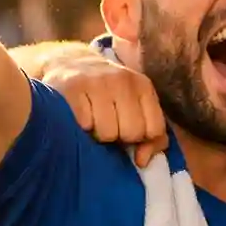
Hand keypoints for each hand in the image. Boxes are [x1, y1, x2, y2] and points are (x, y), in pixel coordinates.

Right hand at [44, 53, 168, 165]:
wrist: (71, 64)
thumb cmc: (108, 95)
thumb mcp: (136, 107)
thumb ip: (151, 138)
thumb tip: (141, 161)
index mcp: (143, 86)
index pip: (154, 129)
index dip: (142, 139)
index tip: (129, 133)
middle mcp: (122, 81)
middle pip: (132, 132)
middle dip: (120, 137)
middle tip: (109, 127)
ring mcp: (97, 82)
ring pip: (107, 133)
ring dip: (99, 135)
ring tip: (93, 123)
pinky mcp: (72, 88)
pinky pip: (84, 126)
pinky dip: (82, 128)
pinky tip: (79, 117)